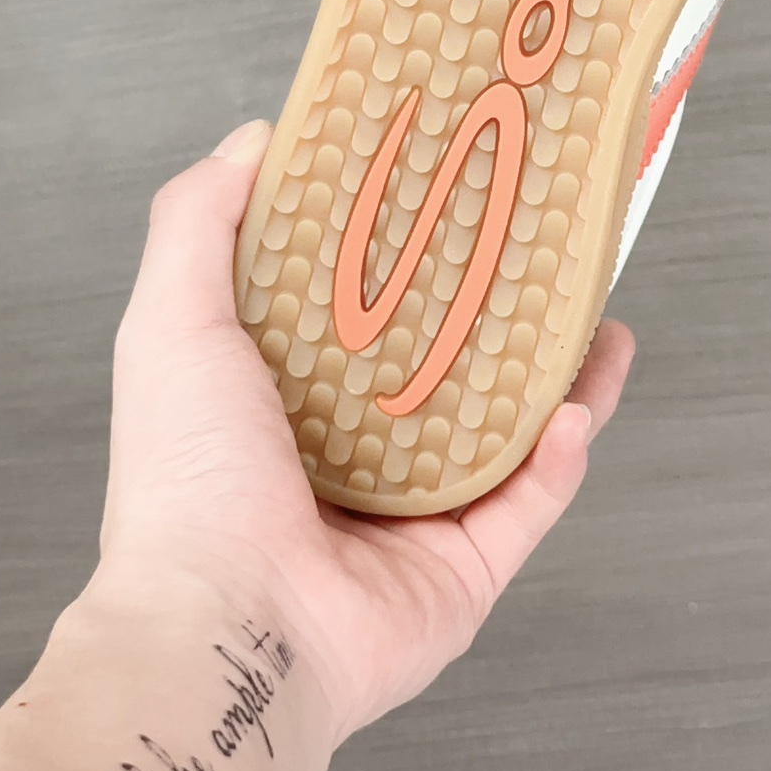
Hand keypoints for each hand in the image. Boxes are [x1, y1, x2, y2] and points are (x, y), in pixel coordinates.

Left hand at [99, 119, 634, 749]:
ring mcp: (411, 519)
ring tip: (598, 317)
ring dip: (558, 377)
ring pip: (506, 432)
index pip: (360, 309)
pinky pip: (531, 502)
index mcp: (284, 400)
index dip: (407, 247)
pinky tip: (580, 402)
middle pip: (446, 367)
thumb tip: (254, 137)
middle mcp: (350, 457)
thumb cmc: (186, 483)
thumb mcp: (171, 322)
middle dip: (500, 310)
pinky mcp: (463, 571)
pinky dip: (564, 453)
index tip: (452, 186)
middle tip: (546, 246)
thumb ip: (200, 220)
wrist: (223, 632)